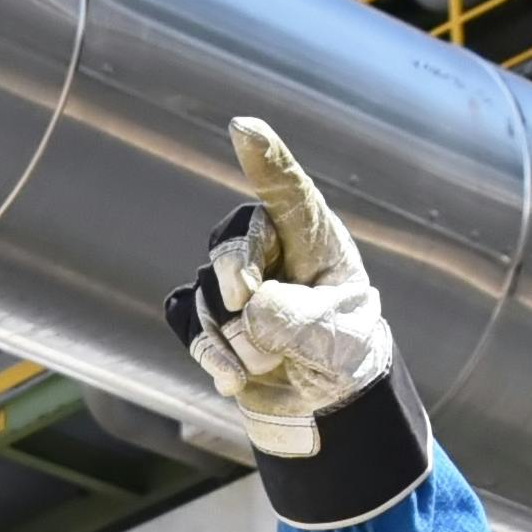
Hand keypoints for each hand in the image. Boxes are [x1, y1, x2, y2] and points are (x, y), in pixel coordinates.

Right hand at [167, 117, 398, 457]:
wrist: (328, 404)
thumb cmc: (344, 355)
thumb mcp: (336, 341)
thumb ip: (297, 321)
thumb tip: (248, 310)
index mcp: (315, 241)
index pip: (288, 192)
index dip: (265, 158)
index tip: (243, 127)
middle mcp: (272, 253)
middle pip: (232, 238)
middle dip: (234, 269)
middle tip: (245, 299)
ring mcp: (237, 286)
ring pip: (207, 292)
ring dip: (234, 335)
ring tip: (270, 364)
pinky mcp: (211, 319)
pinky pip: (187, 320)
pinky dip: (208, 351)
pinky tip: (234, 377)